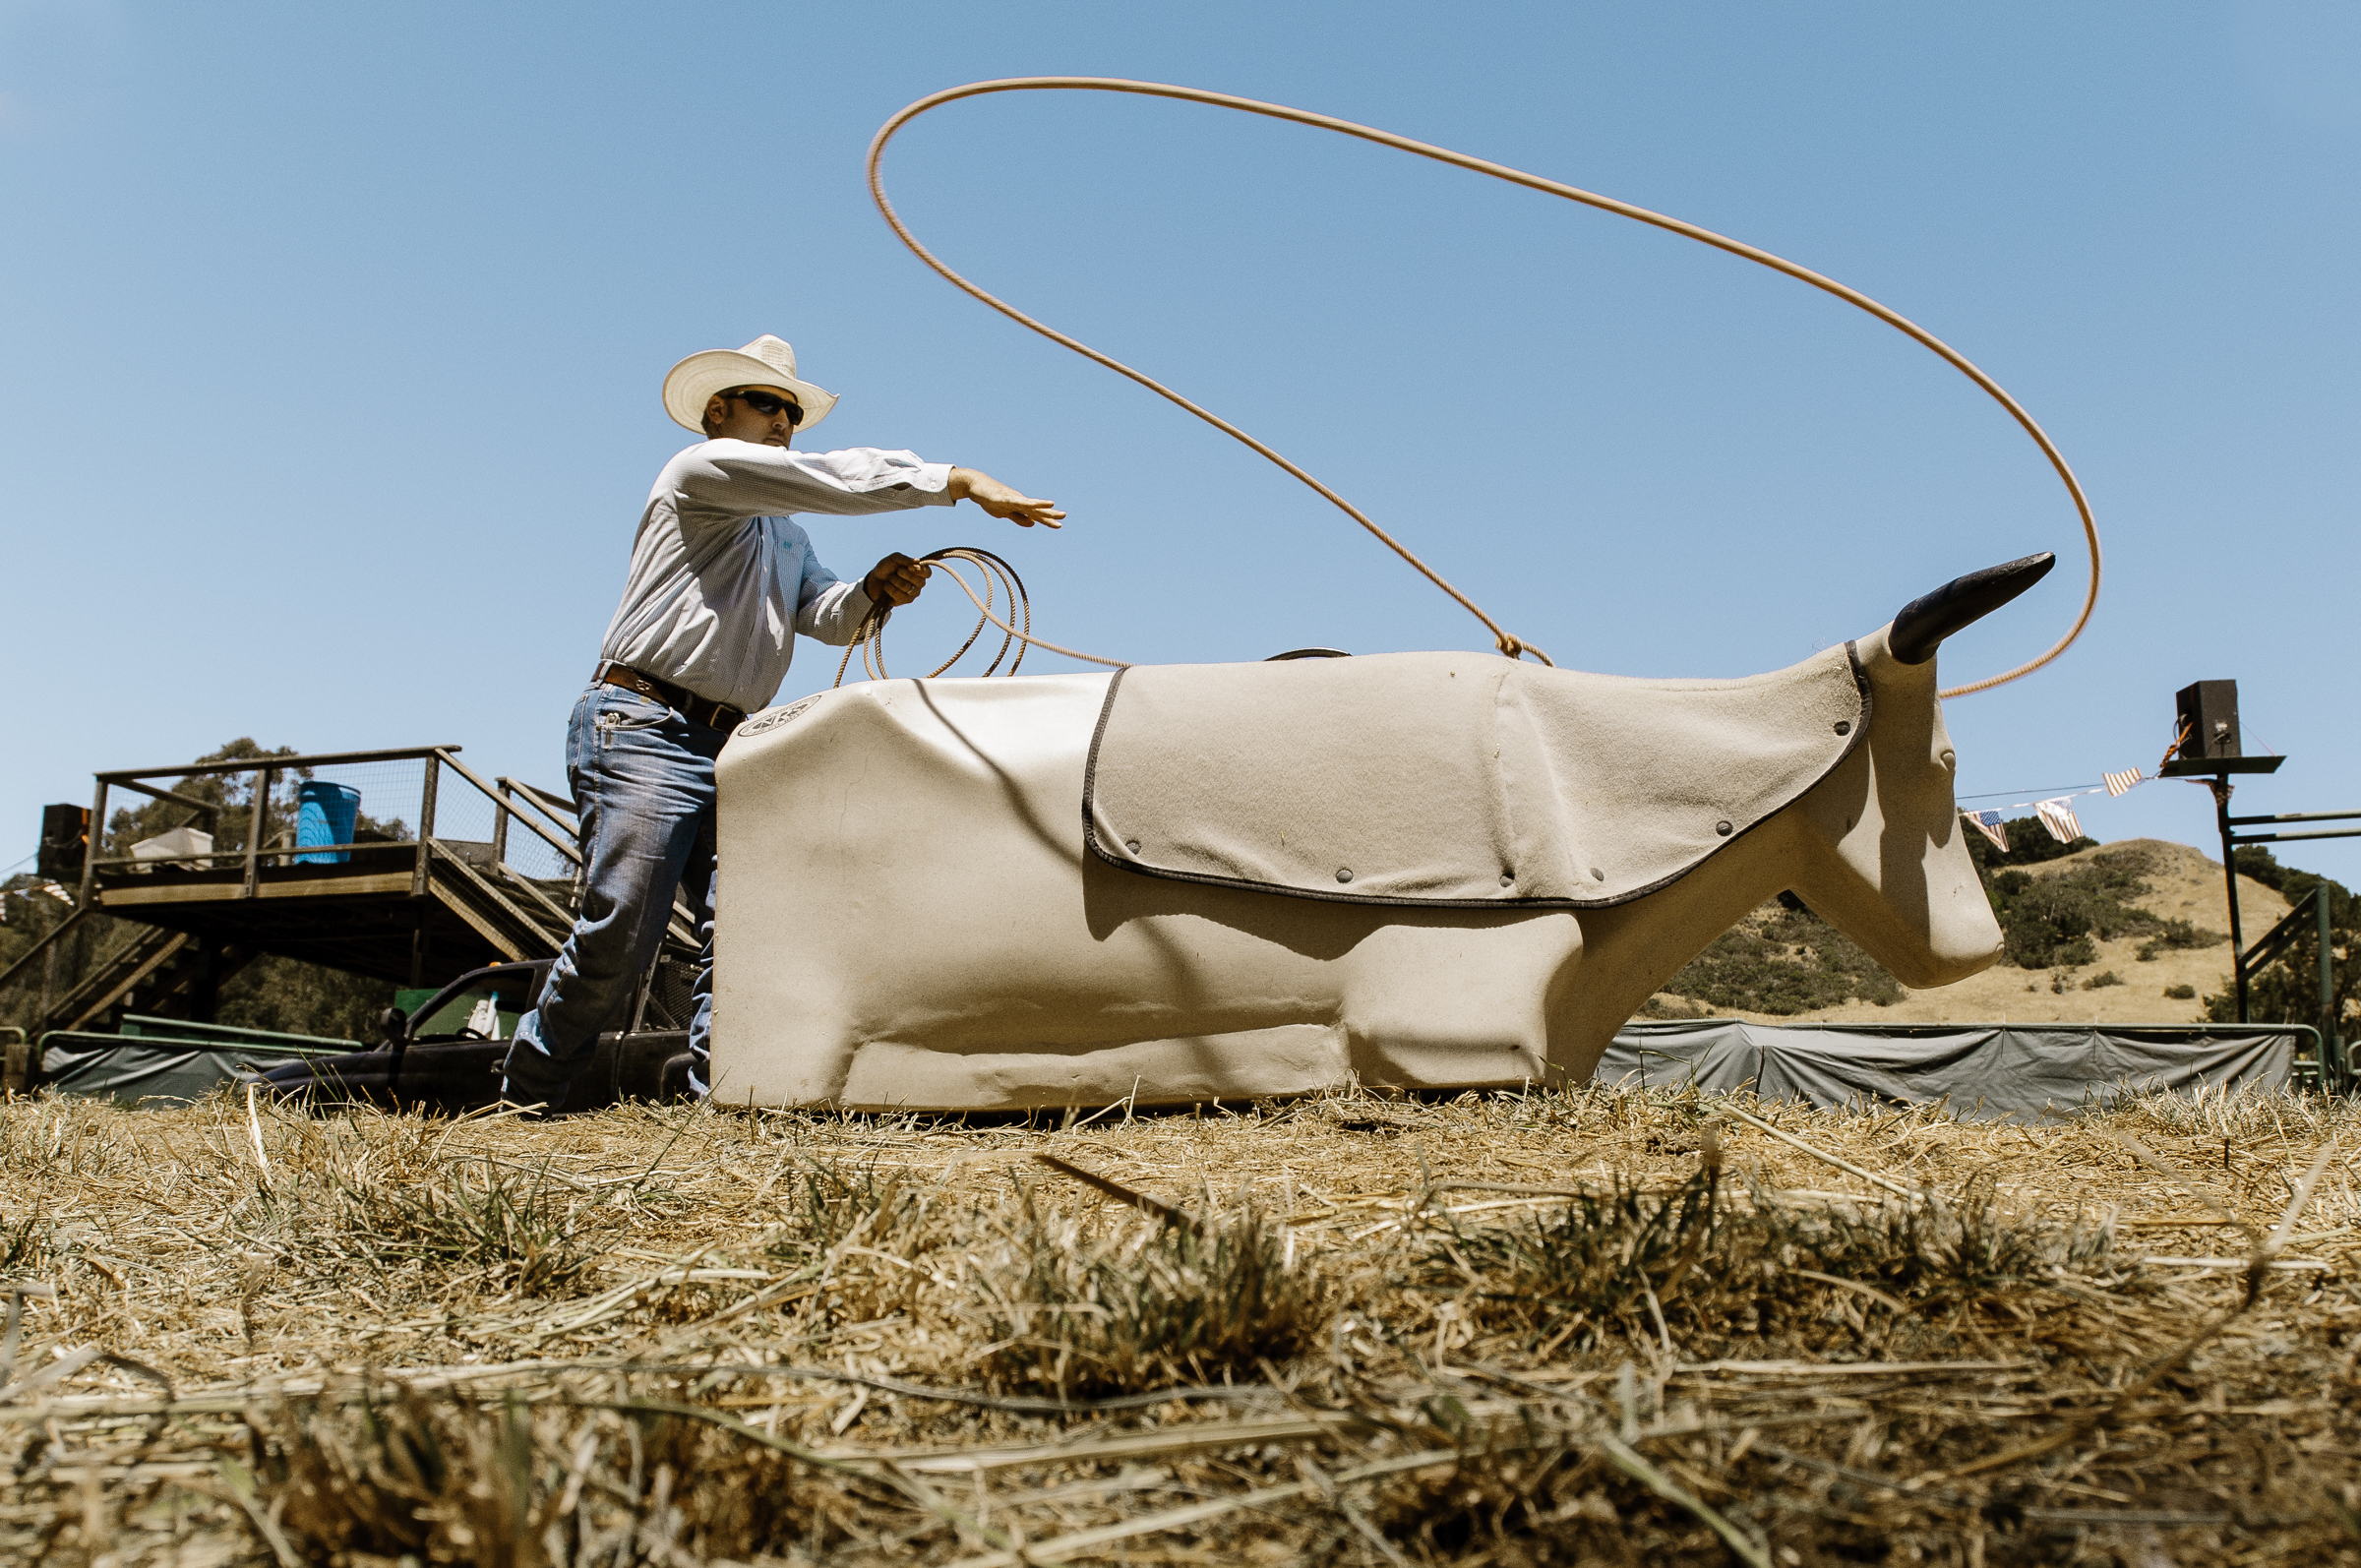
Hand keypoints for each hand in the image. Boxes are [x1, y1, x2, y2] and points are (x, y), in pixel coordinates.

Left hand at [861, 552, 932, 607]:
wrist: (874, 580)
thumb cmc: (886, 568)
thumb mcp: (894, 559)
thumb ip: (905, 559)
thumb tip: (917, 561)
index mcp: (919, 571)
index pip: (927, 573)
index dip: (920, 571)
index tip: (910, 567)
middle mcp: (919, 583)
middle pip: (919, 581)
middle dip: (905, 574)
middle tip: (897, 571)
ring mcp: (912, 593)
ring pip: (907, 588)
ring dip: (895, 580)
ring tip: (890, 578)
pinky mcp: (904, 601)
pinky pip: (900, 595)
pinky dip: (890, 588)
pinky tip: (886, 586)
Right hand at [947, 467, 1063, 527]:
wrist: (976, 485)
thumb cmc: (991, 498)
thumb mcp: (1006, 513)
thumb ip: (1019, 518)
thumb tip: (1033, 523)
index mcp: (1020, 507)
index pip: (1036, 514)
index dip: (1047, 520)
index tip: (1059, 525)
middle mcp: (1019, 501)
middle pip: (1035, 509)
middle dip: (1049, 513)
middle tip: (1064, 515)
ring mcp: (1011, 498)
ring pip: (1027, 503)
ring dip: (1039, 504)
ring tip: (1052, 505)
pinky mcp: (1002, 498)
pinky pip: (1014, 501)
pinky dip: (1023, 502)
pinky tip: (1031, 504)